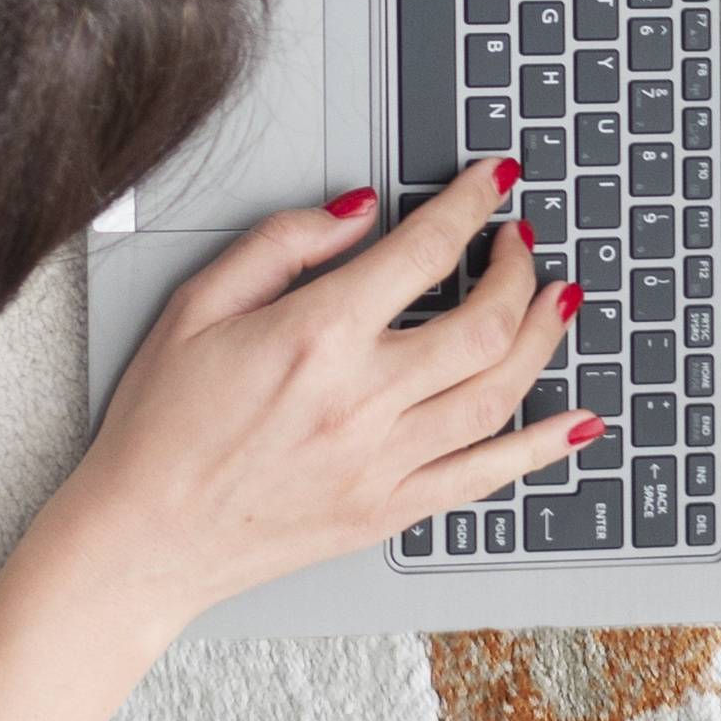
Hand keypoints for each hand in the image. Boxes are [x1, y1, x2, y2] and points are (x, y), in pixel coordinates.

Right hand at [43, 163, 593, 620]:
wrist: (142, 539)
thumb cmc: (158, 426)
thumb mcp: (196, 308)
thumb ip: (282, 244)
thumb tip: (358, 208)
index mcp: (316, 336)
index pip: (425, 250)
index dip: (472, 204)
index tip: (494, 181)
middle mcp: (362, 399)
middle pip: (485, 322)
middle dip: (519, 270)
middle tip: (519, 242)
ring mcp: (384, 461)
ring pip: (501, 391)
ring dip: (544, 337)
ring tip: (557, 301)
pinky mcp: (392, 510)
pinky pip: (490, 475)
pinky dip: (544, 446)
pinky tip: (578, 420)